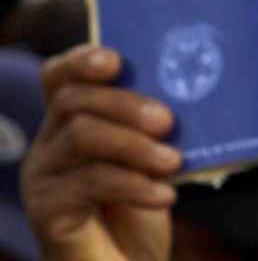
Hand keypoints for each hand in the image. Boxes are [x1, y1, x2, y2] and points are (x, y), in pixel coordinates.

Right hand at [20, 45, 180, 260]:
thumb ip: (162, 128)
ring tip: (173, 162)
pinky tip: (165, 195)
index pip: (61, 77)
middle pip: (74, 100)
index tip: (117, 60)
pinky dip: (133, 184)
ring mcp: (43, 177)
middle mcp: (49, 144)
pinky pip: (89, 182)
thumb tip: (202, 91)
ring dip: (134, 145)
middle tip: (168, 122)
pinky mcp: (47, 211)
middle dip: (126, 104)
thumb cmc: (144, 210)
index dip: (82, 60)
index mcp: (72, 123)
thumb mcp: (155, 160)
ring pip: (81, 135)